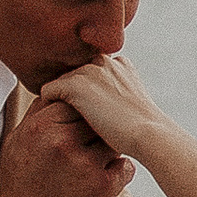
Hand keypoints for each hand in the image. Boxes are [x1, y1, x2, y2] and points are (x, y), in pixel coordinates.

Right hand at [0, 99, 134, 196]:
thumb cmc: (19, 185)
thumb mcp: (17, 143)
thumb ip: (38, 115)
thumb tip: (57, 90)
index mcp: (41, 126)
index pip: (77, 100)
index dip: (82, 111)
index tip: (80, 124)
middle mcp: (64, 141)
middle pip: (98, 118)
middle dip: (98, 129)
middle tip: (92, 142)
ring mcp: (86, 165)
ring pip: (114, 141)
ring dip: (108, 150)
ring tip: (93, 164)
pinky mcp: (103, 188)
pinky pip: (125, 166)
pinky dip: (118, 171)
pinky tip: (101, 179)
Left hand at [41, 60, 196, 196]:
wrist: (149, 134)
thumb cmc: (143, 129)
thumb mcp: (133, 105)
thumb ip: (118, 97)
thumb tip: (107, 109)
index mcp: (119, 64)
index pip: (91, 71)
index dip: (86, 91)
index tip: (87, 110)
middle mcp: (103, 61)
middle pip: (74, 74)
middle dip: (71, 92)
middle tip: (70, 118)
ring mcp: (88, 71)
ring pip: (60, 82)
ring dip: (60, 100)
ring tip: (59, 122)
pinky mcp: (75, 85)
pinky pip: (48, 91)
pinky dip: (48, 105)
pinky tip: (54, 123)